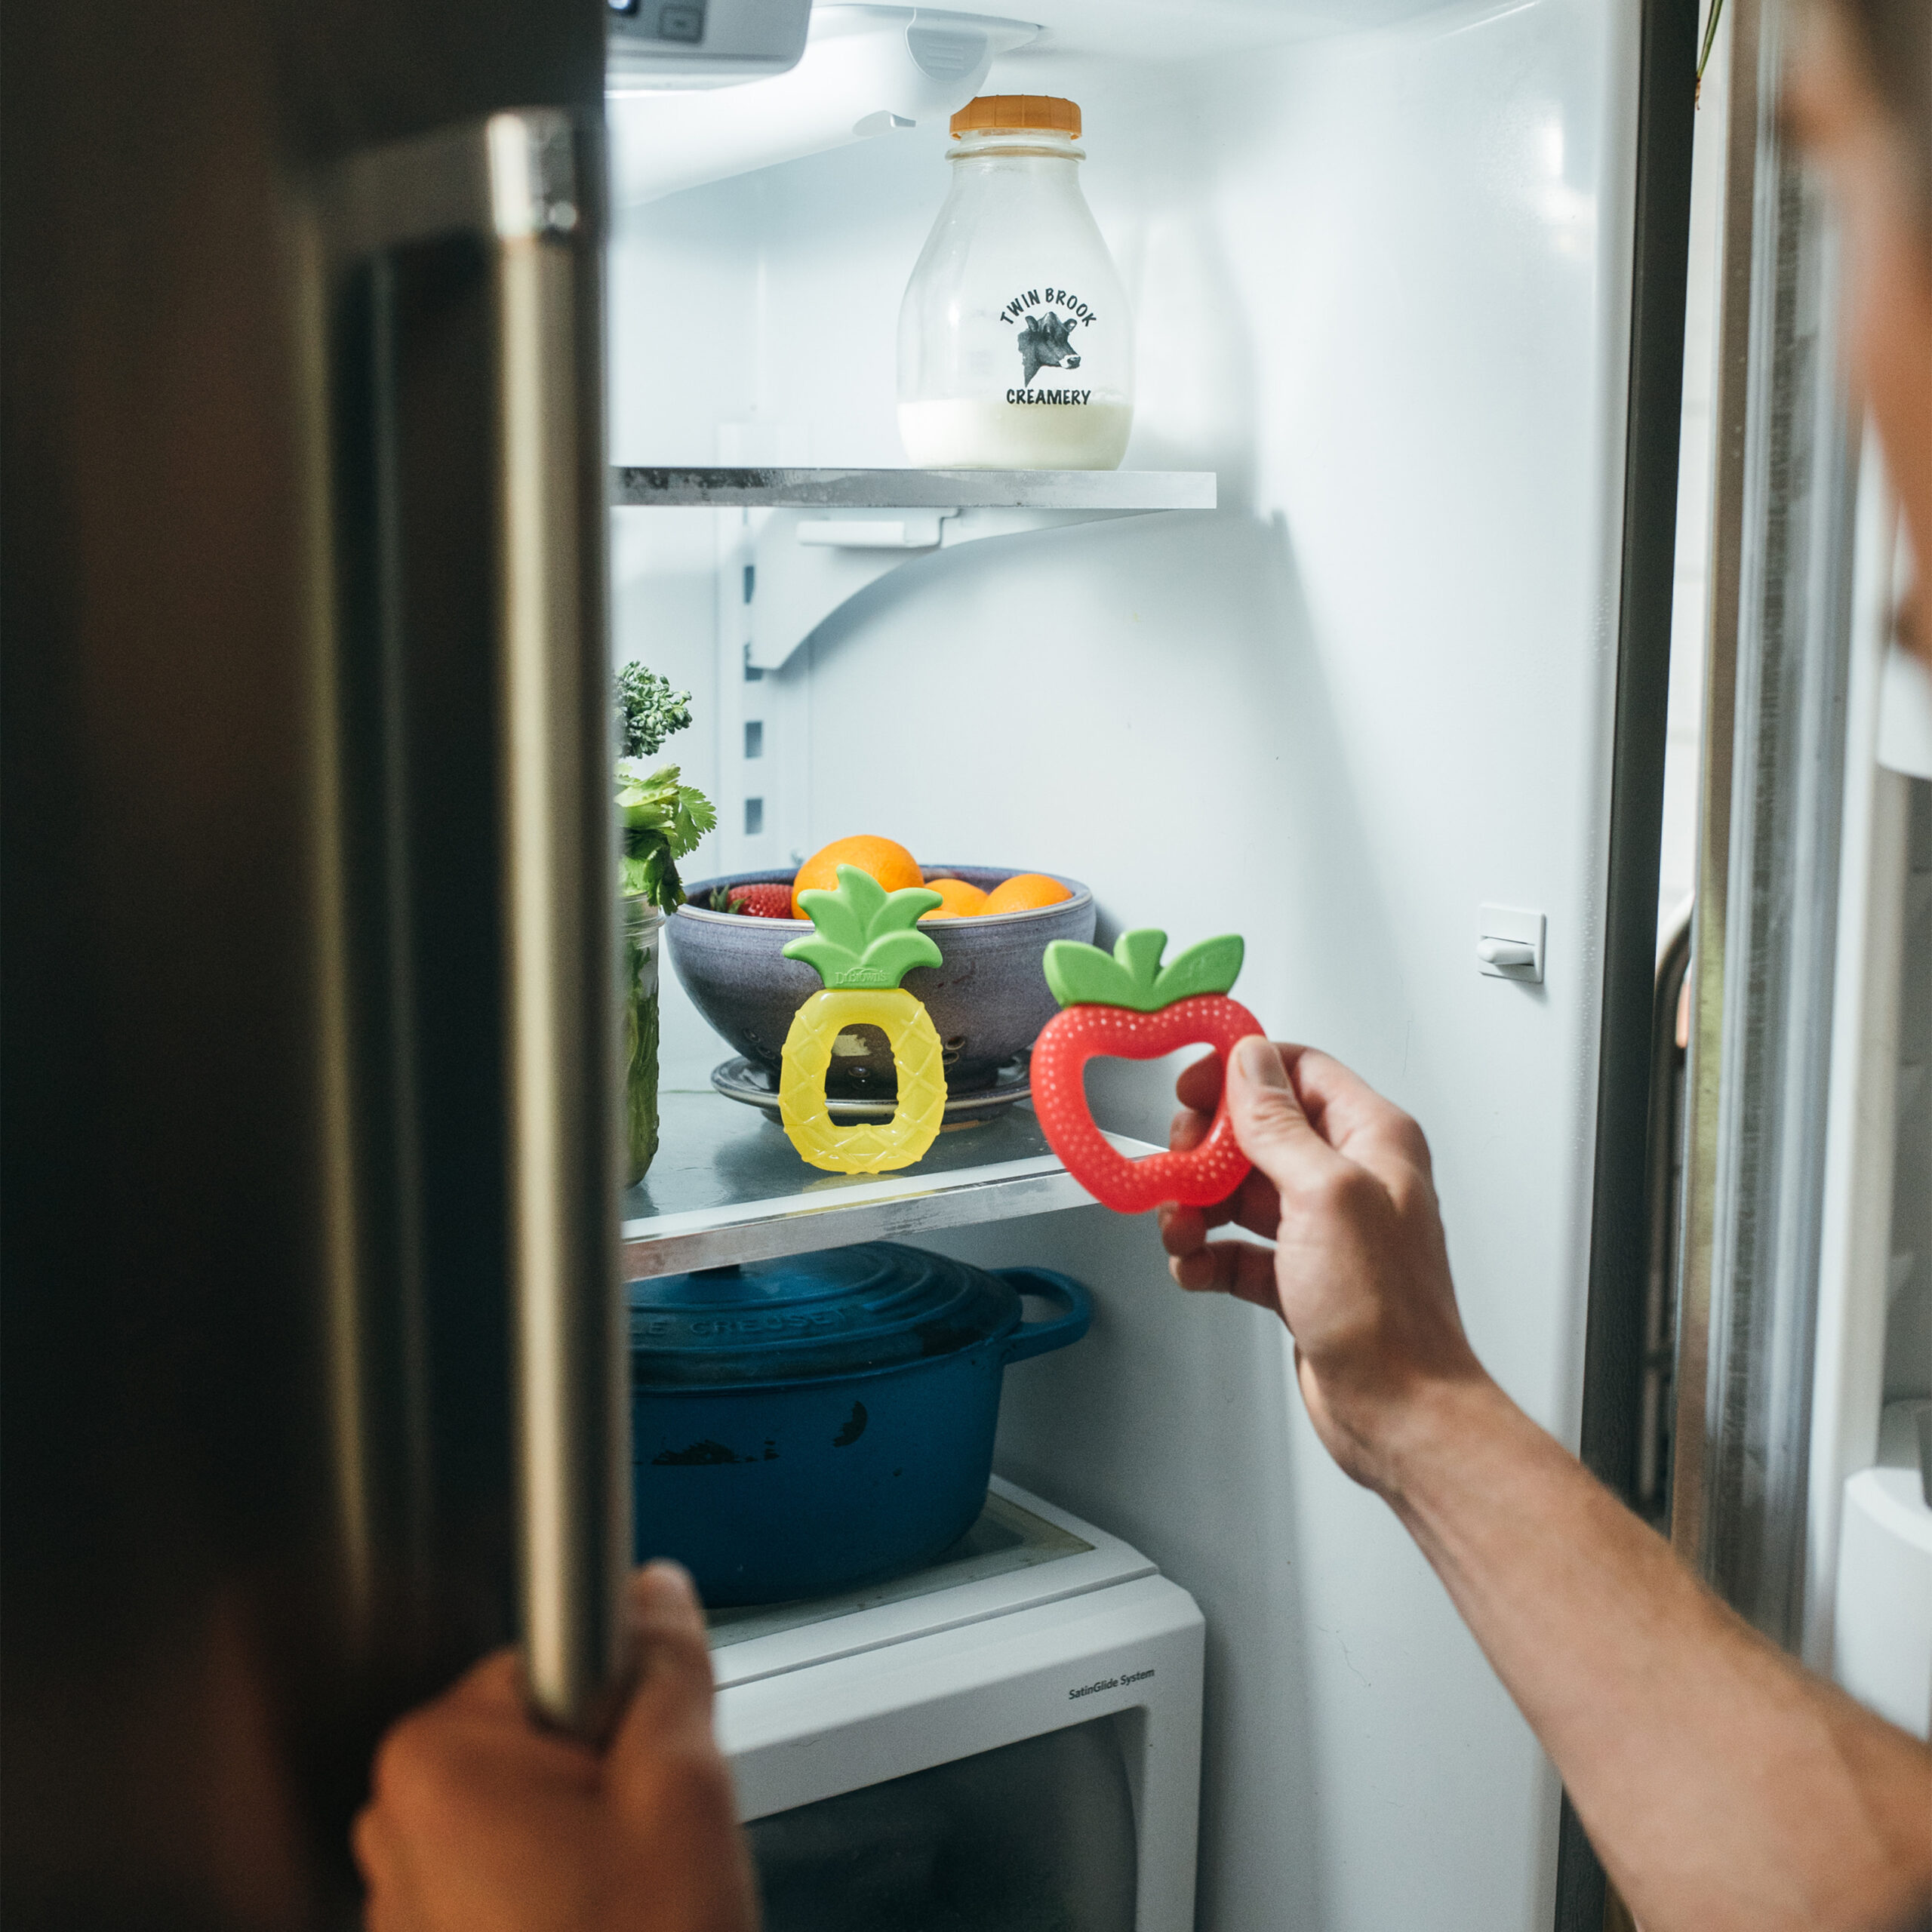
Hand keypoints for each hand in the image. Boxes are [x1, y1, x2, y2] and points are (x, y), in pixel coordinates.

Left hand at [354, 1563, 757, 1931]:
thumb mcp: (681, 1789)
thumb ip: (664, 1665)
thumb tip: (649, 1589)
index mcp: (437, 1760)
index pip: (551, 1657)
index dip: (618, 1703)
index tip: (639, 1761)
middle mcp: (393, 1827)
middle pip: (534, 1735)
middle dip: (600, 1774)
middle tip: (641, 1847)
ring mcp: (402, 1903)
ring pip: (523, 1813)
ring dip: (580, 1842)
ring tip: (619, 1907)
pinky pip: (500, 1879)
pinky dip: (551, 1897)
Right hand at [1158, 1037, 1488, 1495]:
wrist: (1398, 1412)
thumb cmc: (1386, 1314)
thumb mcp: (1324, 1197)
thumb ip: (1279, 1126)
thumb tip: (1249, 1063)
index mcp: (1373, 1140)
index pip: (1298, 1071)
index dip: (1240, 1071)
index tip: (1191, 1089)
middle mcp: (1350, 1178)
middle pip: (1258, 1132)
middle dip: (1207, 1149)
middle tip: (1180, 1167)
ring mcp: (1324, 1229)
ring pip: (1240, 1192)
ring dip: (1198, 1207)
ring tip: (1179, 1228)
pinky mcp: (1300, 1276)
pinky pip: (1237, 1249)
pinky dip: (1208, 1255)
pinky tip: (1194, 1268)